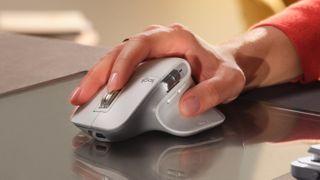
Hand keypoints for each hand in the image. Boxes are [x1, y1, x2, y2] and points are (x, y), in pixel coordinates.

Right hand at [70, 23, 245, 115]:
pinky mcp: (144, 63)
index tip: (115, 86)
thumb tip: (186, 107)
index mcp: (174, 37)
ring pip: (115, 58)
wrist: (222, 67)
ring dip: (96, 77)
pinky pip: (120, 68)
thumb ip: (211, 93)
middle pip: (120, 51)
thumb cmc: (223, 70)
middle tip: (83, 95)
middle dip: (99, 74)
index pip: (141, 45)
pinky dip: (106, 81)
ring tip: (81, 97)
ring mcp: (149, 51)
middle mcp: (157, 40)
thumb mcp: (227, 81)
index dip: (124, 64)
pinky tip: (96, 95)